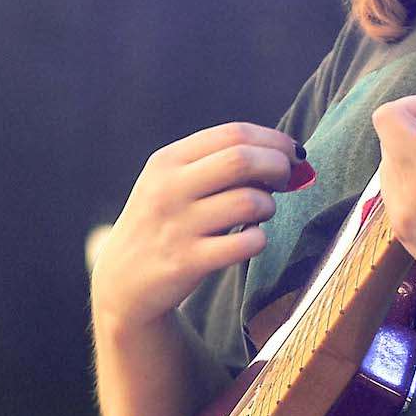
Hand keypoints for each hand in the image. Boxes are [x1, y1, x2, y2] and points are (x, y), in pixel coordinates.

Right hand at [90, 122, 310, 331]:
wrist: (123, 282)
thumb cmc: (165, 224)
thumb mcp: (172, 183)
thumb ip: (218, 164)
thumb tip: (285, 155)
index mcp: (167, 161)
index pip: (233, 133)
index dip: (273, 140)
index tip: (292, 153)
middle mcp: (168, 189)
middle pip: (242, 160)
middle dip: (278, 166)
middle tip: (287, 180)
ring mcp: (177, 226)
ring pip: (249, 202)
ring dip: (269, 206)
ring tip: (261, 214)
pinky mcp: (187, 262)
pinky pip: (246, 243)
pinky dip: (259, 239)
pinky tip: (249, 240)